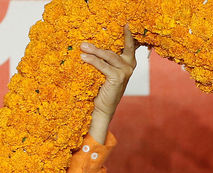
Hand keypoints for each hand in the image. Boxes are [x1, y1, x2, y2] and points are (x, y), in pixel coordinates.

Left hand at [82, 26, 136, 143]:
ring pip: (108, 56)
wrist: (103, 107)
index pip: (129, 46)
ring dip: (94, 51)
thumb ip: (104, 59)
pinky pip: (103, 65)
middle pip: (114, 50)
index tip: (124, 24)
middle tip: (84, 42)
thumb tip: (89, 45)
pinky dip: (93, 61)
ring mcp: (125, 72)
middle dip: (99, 46)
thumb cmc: (103, 89)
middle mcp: (129, 66)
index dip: (127, 35)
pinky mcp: (118, 78)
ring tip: (82, 47)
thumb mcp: (105, 71)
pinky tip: (84, 58)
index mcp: (128, 63)